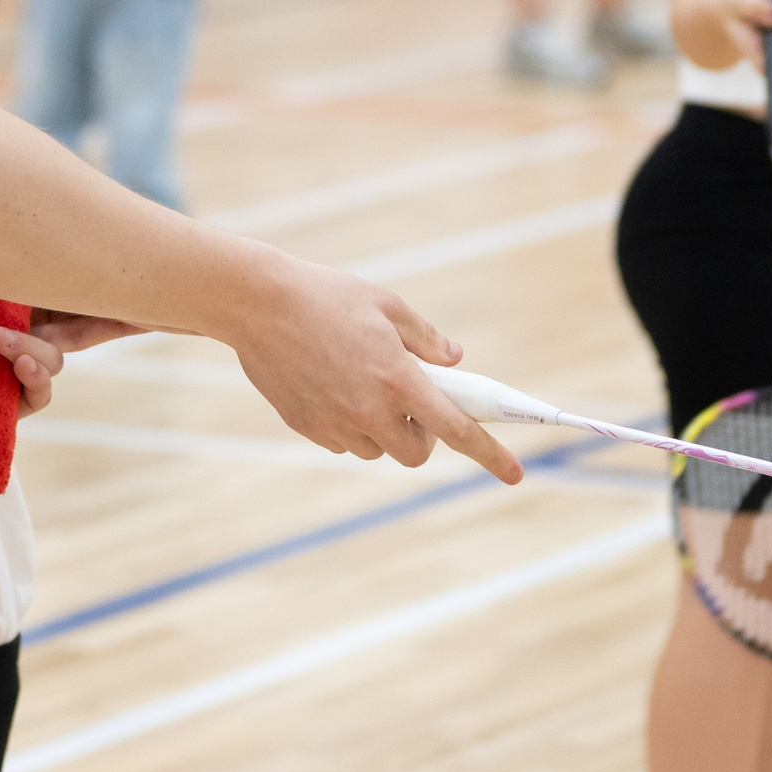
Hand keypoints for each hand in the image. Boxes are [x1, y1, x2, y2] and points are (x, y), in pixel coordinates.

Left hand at [0, 283, 139, 428]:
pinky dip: (33, 378)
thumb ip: (33, 272)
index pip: (71, 300)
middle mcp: (22, 335)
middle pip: (78, 332)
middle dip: (103, 322)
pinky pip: (40, 394)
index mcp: (19, 303)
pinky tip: (13, 364)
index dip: (105, 299)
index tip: (139, 292)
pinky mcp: (5, 405)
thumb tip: (77, 254)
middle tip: (128, 314)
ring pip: (57, 363)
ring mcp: (14, 371)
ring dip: (36, 351)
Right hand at [222, 253, 521, 483]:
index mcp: (398, 379)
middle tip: (410, 403)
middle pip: (414, 454)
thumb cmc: (326, 296)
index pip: (456, 429)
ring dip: (381, 429)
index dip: (490, 454)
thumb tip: (452, 359)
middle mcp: (369, 410)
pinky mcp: (306, 427)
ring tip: (361, 383)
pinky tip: (331, 386)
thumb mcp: (387, 306)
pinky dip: (347, 425)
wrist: (257, 303)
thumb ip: (426, 338)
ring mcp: (335, 423)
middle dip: (420, 436)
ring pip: (375, 449)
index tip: (514, 474)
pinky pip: (341, 441)